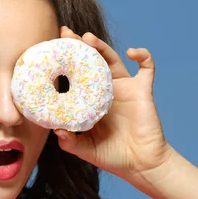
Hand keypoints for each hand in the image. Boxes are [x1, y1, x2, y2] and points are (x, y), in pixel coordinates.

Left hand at [54, 26, 173, 181]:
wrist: (140, 164)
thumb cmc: (111, 155)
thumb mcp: (84, 149)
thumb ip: (69, 141)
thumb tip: (55, 130)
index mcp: (89, 99)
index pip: (73, 75)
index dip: (63, 62)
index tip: (50, 50)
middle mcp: (104, 89)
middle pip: (90, 60)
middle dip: (77, 45)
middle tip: (64, 33)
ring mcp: (124, 88)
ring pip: (112, 58)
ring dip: (101, 46)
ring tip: (87, 37)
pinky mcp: (142, 90)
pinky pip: (147, 67)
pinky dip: (143, 56)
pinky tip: (132, 52)